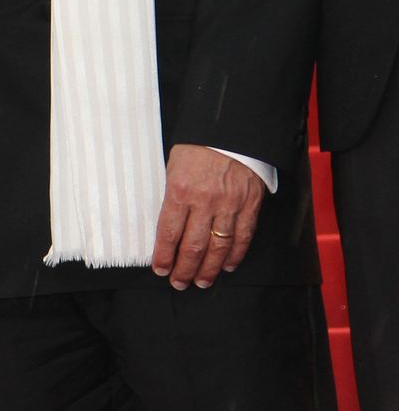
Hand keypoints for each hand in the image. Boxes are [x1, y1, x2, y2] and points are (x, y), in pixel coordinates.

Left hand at [151, 144, 264, 288]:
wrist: (232, 128)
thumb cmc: (198, 144)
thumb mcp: (174, 166)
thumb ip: (174, 195)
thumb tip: (170, 224)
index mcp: (180, 189)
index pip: (168, 231)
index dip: (164, 254)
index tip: (160, 269)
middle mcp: (205, 201)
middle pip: (193, 245)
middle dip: (185, 268)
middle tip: (179, 283)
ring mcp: (230, 205)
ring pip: (218, 246)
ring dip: (209, 268)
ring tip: (202, 282)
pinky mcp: (250, 205)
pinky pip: (243, 236)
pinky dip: (235, 254)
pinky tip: (226, 266)